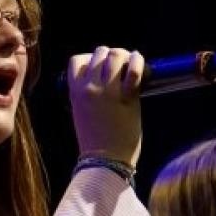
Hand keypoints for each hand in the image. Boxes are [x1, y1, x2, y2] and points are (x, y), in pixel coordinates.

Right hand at [66, 46, 143, 165]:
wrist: (105, 161)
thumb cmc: (96, 141)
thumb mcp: (82, 113)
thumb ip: (88, 94)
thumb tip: (107, 76)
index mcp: (74, 92)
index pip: (77, 60)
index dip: (90, 58)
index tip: (101, 67)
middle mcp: (88, 88)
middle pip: (99, 53)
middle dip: (112, 55)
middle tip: (122, 65)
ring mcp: (107, 92)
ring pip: (115, 56)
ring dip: (125, 57)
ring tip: (133, 64)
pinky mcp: (126, 98)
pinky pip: (133, 70)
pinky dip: (138, 62)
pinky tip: (141, 64)